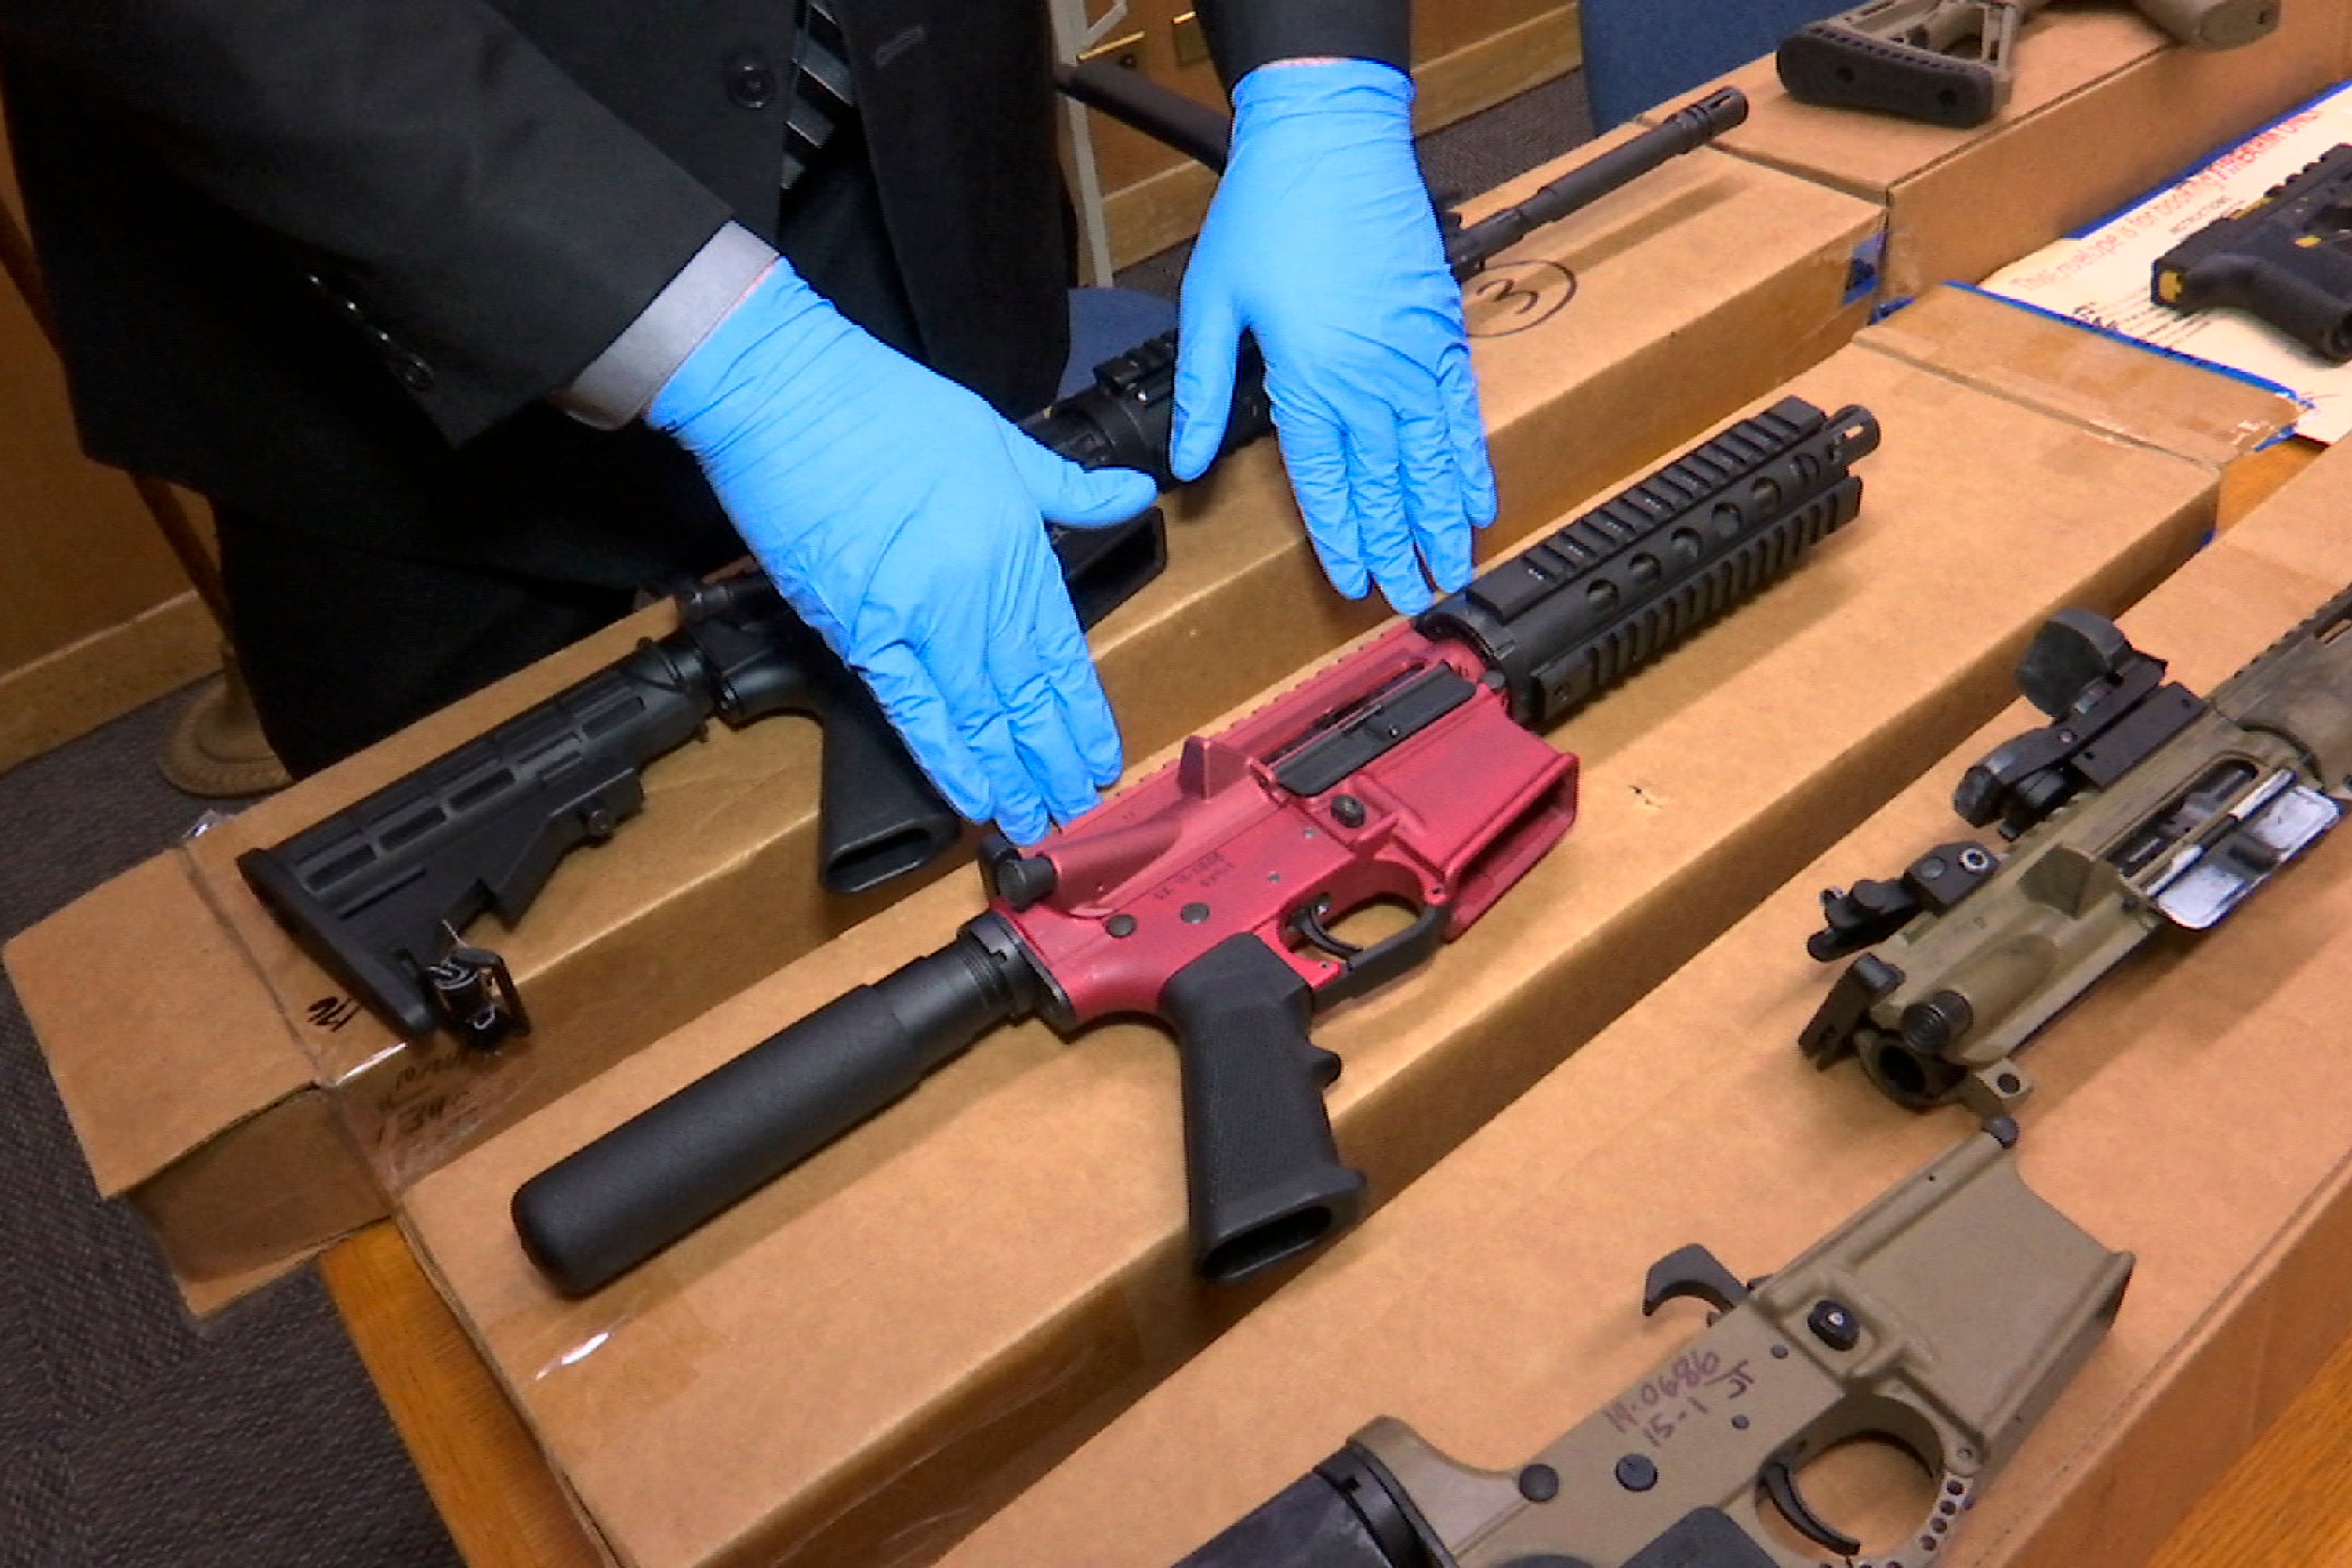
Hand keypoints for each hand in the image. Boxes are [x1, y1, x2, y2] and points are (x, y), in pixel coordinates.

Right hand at [650, 263, 1157, 843]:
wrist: (790, 396)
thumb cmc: (885, 407)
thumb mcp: (1000, 438)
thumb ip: (1068, 486)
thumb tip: (1134, 493)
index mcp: (1016, 546)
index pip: (1061, 650)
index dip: (1081, 712)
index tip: (1101, 757)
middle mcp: (978, 591)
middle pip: (1025, 693)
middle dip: (1052, 758)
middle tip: (1076, 811)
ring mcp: (919, 616)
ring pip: (979, 713)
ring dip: (1008, 773)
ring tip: (1033, 820)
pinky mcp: (859, 629)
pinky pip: (912, 708)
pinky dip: (945, 757)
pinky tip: (972, 795)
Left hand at [1172, 59, 1496, 615]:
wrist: (1333, 138)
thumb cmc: (1265, 212)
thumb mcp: (1211, 302)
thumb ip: (1201, 389)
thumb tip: (1182, 463)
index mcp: (1308, 379)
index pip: (1326, 482)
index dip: (1341, 539)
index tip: (1353, 585)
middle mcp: (1369, 379)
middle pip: (1387, 485)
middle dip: (1400, 549)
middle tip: (1414, 602)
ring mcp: (1414, 357)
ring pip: (1433, 460)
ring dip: (1444, 521)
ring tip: (1455, 572)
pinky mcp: (1443, 331)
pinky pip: (1462, 413)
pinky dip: (1471, 461)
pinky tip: (1479, 500)